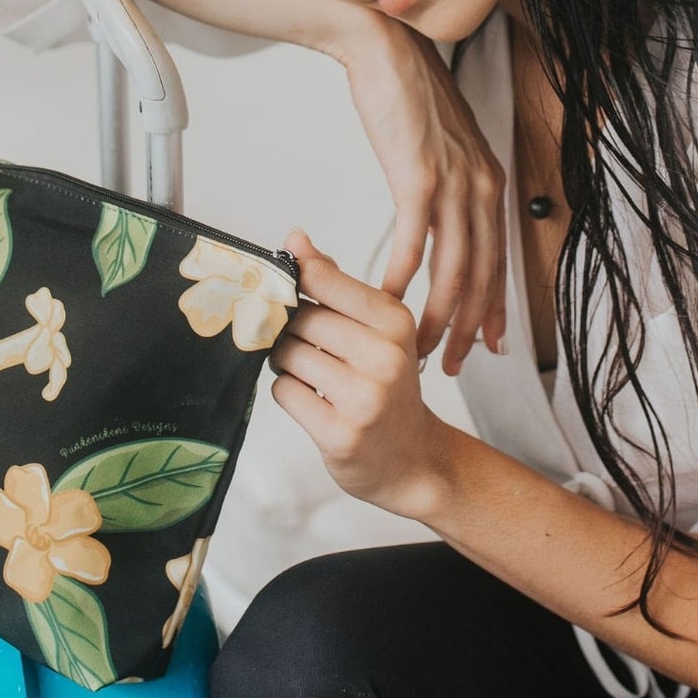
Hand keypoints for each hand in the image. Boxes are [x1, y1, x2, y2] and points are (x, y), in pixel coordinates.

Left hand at [267, 228, 449, 518]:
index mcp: (396, 321)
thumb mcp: (378, 329)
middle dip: (290, 330)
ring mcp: (364, 399)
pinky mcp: (340, 434)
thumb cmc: (387, 386)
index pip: (323, 278)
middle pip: (300, 319)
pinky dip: (289, 393)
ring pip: (287, 356)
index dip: (294, 281)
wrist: (413, 458)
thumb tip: (295, 239)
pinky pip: (284, 393)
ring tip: (310, 373)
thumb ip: (336, 283)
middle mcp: (385, 357)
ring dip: (286, 362)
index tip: (284, 287)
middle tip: (305, 344)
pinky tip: (313, 401)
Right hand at [334, 16, 508, 375]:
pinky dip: (401, 279)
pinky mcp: (419, 177)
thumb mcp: (444, 147)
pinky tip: (388, 301)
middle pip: (482, 276)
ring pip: (453, 269)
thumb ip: (451, 186)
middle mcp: (482, 187)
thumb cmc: (407, 97)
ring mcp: (454, 183)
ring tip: (417, 347)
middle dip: (466, 328)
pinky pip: (414, 243)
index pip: (500, 260)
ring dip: (434, 316)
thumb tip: (441, 219)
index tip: (486, 345)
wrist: (386, 50)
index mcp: (490, 182)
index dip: (493, 309)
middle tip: (450, 365)